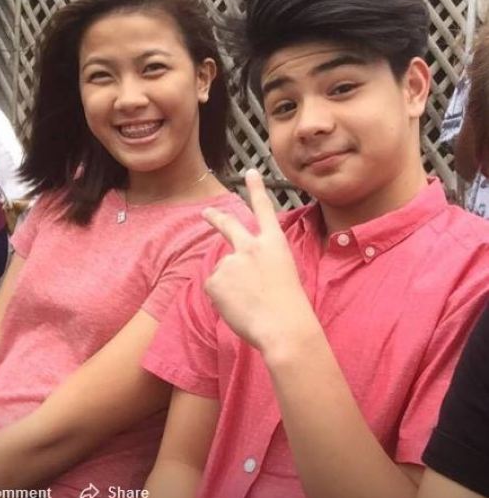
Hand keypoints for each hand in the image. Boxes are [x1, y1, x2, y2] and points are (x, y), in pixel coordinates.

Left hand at [202, 169, 315, 352]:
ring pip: (222, 271)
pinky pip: (214, 288)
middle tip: (207, 212)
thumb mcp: (283, 274)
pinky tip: (237, 307)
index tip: (250, 171)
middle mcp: (250, 246)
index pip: (264, 210)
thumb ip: (260, 264)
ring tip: (248, 302)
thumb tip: (238, 271)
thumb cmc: (290, 307)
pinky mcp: (216, 278)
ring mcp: (231, 261)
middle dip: (217, 217)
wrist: (282, 326)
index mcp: (274, 244)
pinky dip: (221, 299)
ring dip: (230, 285)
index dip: (256, 189)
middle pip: (229, 225)